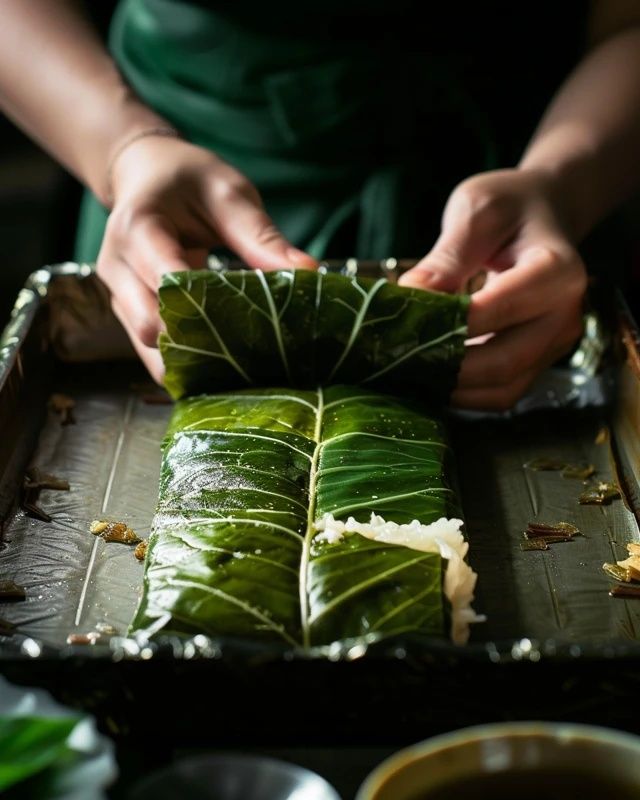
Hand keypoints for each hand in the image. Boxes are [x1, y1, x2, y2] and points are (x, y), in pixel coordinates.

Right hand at [96, 136, 315, 381]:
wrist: (145, 175)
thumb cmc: (189, 180)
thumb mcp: (228, 193)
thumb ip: (261, 235)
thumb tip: (309, 272)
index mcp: (137, 227)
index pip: (165, 280)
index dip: (207, 308)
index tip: (253, 325)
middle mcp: (116, 267)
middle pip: (150, 326)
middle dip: (199, 344)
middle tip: (251, 353)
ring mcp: (117, 295)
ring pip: (148, 350)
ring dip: (191, 362)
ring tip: (239, 368)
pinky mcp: (127, 314)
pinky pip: (151, 353)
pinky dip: (183, 363)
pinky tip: (218, 366)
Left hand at [399, 169, 587, 409]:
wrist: (542, 215)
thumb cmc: (509, 208)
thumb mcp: (475, 213)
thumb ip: (445, 258)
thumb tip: (410, 298)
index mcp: (556, 271)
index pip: (499, 309)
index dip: (449, 324)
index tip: (403, 325)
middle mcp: (565, 315)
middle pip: (503, 362)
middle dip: (446, 366)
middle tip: (395, 361)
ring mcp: (554, 344)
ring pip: (502, 389)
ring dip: (452, 388)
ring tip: (407, 373)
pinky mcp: (538, 361)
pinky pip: (501, 393)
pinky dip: (464, 394)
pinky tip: (429, 376)